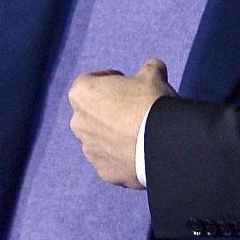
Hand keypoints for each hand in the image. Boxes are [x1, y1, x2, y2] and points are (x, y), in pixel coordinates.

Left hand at [68, 58, 174, 188]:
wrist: (161, 144)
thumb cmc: (150, 103)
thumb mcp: (153, 76)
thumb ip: (149, 68)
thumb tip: (155, 67)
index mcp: (82, 94)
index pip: (90, 81)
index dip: (109, 80)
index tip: (126, 84)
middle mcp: (78, 123)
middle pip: (92, 113)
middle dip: (108, 111)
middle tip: (132, 110)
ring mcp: (90, 150)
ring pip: (99, 139)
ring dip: (112, 136)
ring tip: (138, 134)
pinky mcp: (104, 172)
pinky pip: (111, 161)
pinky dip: (121, 157)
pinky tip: (140, 152)